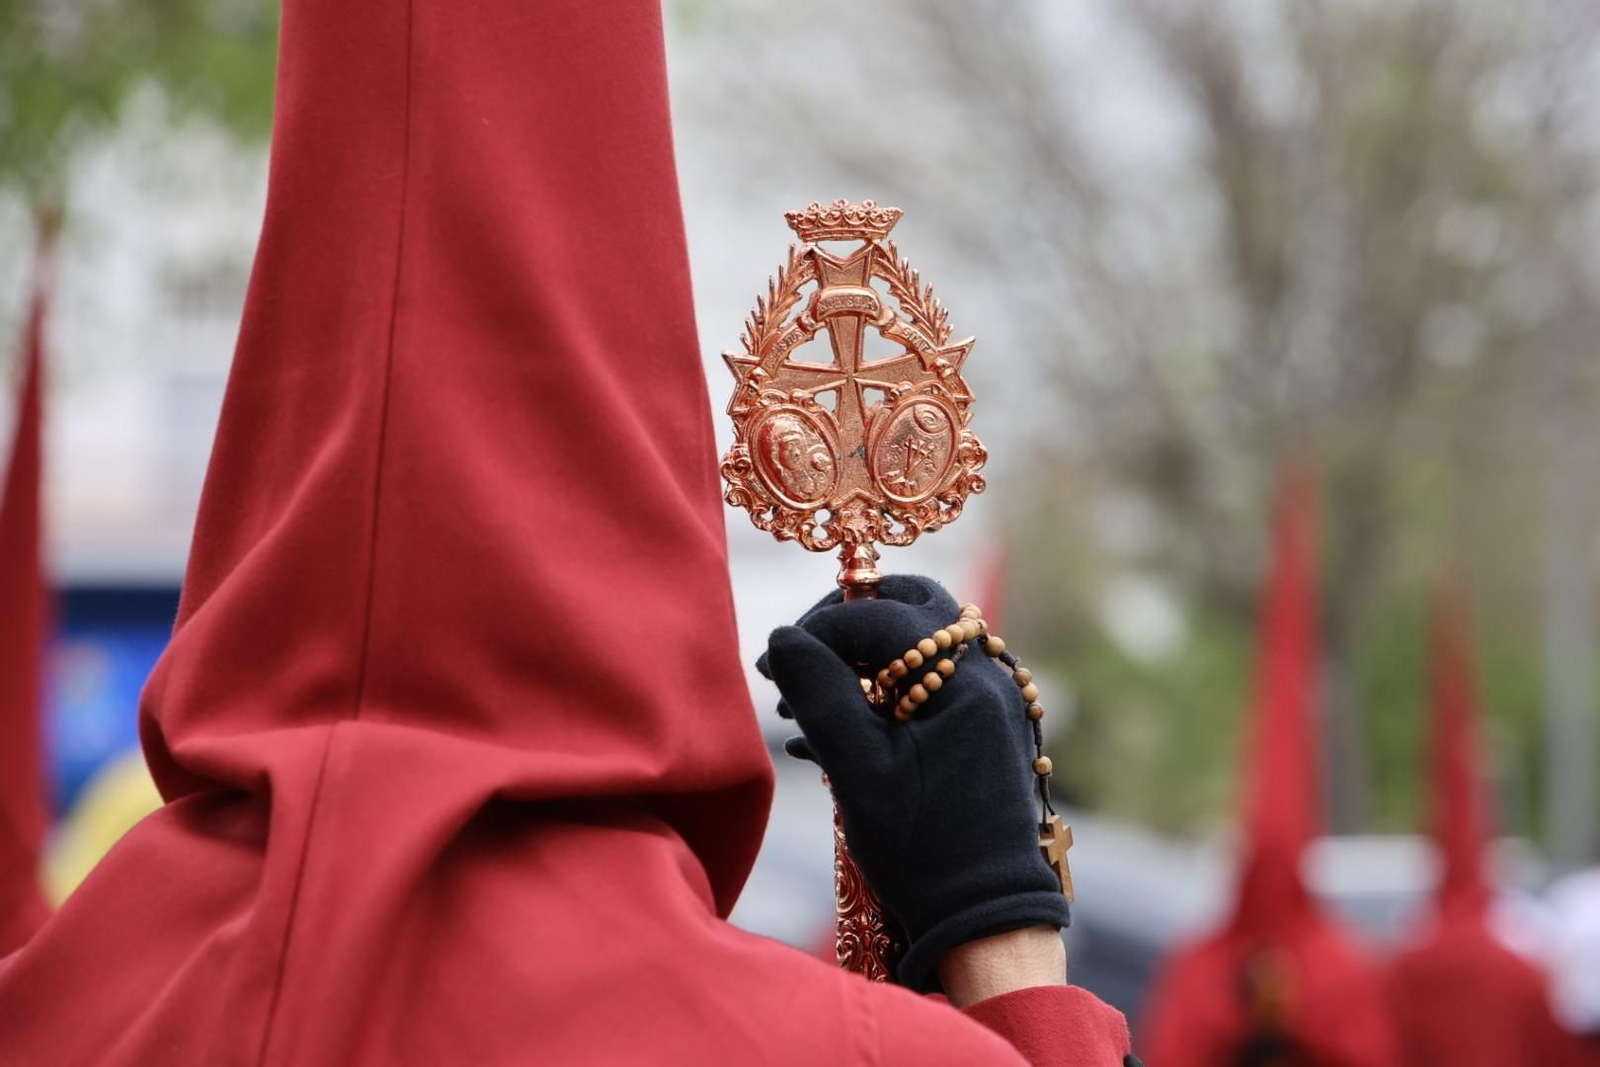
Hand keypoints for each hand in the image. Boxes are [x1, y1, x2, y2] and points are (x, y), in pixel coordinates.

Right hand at [757, 575, 1068, 991]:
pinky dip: (883, 687)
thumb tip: (782, 638)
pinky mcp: (985, 725)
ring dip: (860, 657)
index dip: (815, 631)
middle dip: (844, 626)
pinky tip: (834, 731)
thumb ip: (819, 694)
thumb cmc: (921, 845)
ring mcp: (992, 699)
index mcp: (964, 679)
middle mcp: (989, 675)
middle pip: (910, 608)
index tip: (771, 665)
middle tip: (798, 662)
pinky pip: (931, 678)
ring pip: (920, 642)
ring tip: (806, 705)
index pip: (879, 616)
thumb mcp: (857, 768)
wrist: (985, 914)